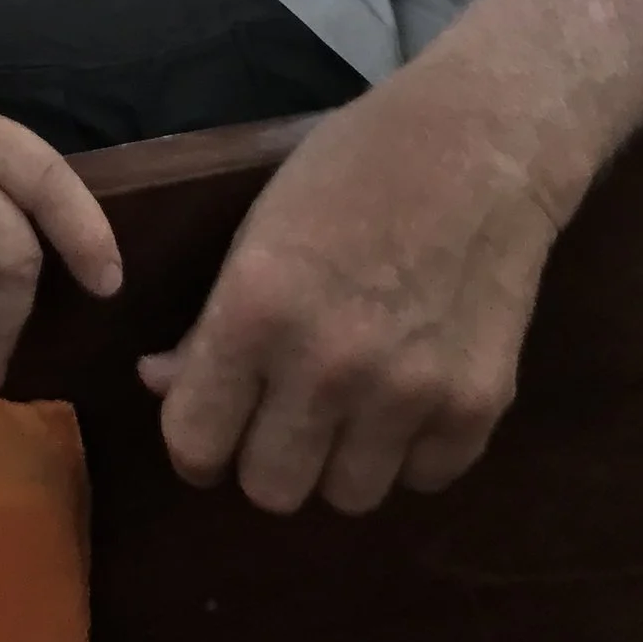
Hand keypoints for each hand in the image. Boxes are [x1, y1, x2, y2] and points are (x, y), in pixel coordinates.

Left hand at [136, 68, 566, 514]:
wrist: (480, 144)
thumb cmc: (353, 167)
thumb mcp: (258, 227)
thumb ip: (210, 322)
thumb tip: (162, 385)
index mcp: (256, 309)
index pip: (195, 440)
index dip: (196, 443)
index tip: (213, 428)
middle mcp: (327, 365)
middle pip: (271, 489)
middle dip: (267, 457)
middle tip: (285, 415)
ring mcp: (408, 394)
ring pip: (348, 497)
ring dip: (342, 460)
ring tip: (353, 402)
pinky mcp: (476, 408)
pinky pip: (422, 479)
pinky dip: (412, 451)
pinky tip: (412, 390)